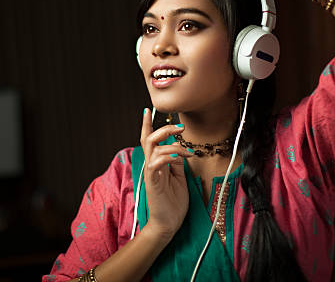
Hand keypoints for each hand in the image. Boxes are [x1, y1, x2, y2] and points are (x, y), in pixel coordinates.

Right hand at [140, 108, 193, 240]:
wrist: (168, 223)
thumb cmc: (173, 202)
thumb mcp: (179, 177)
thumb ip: (177, 161)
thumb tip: (180, 147)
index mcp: (157, 162)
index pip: (149, 139)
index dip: (147, 124)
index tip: (147, 110)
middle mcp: (151, 165)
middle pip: (149, 138)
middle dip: (164, 128)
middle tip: (181, 128)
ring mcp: (151, 172)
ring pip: (153, 147)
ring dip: (172, 144)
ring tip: (187, 151)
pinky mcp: (153, 182)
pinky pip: (155, 163)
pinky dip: (166, 156)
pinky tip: (177, 157)